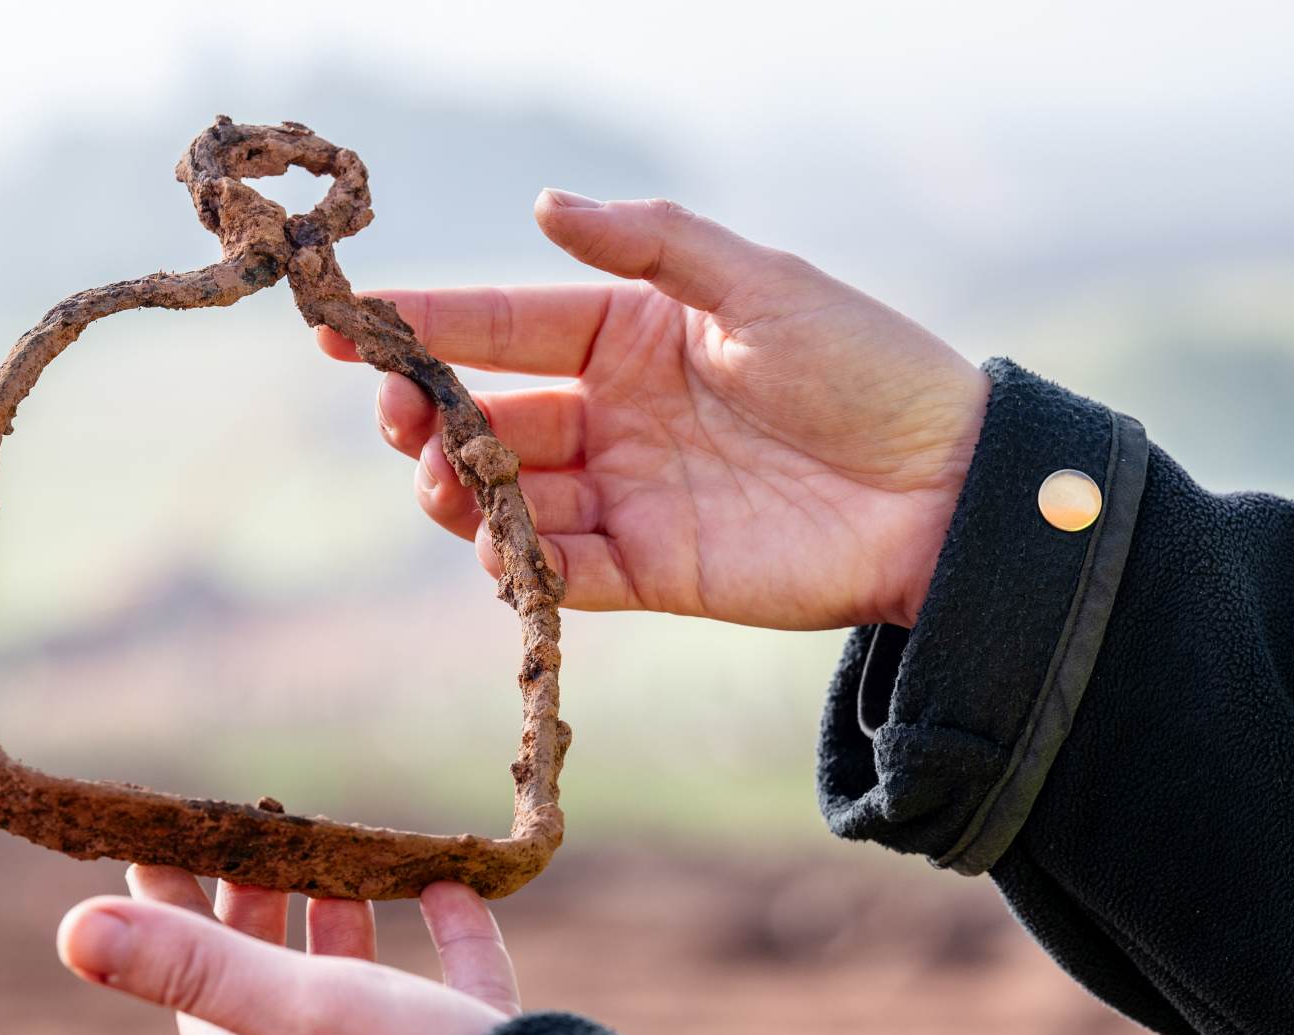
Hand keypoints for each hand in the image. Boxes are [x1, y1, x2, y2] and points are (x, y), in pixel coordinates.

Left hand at [56, 871, 518, 1034]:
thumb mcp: (302, 1012)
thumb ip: (193, 968)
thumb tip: (72, 929)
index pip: (195, 997)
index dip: (171, 916)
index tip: (158, 843)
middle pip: (271, 995)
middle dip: (258, 915)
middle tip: (254, 839)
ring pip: (360, 999)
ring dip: (343, 926)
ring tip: (338, 861)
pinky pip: (449, 1000)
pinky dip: (446, 942)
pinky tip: (448, 889)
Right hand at [318, 191, 988, 630]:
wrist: (947, 489)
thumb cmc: (865, 366)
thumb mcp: (760, 284)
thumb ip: (654, 245)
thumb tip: (547, 205)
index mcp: (632, 332)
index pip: (507, 325)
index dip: (424, 324)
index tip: (346, 325)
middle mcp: (615, 413)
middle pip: (489, 417)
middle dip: (428, 418)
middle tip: (399, 418)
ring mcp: (628, 493)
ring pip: (508, 497)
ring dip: (461, 493)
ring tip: (445, 483)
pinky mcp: (651, 569)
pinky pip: (561, 570)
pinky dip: (519, 564)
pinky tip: (498, 548)